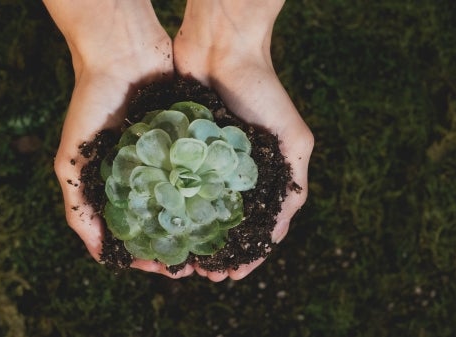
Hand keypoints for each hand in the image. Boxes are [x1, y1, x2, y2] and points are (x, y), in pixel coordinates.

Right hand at [44, 0, 193, 277]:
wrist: (122, 53)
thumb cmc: (90, 105)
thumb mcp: (72, 160)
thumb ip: (78, 205)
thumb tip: (98, 256)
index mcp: (119, 183)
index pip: (135, 229)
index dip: (146, 253)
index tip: (162, 269)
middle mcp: (147, 173)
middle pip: (167, 219)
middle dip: (179, 244)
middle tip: (196, 263)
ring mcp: (171, 156)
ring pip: (190, 199)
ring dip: (200, 224)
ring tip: (214, 244)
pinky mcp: (192, 138)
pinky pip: (207, 169)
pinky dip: (215, 189)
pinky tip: (226, 208)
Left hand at [173, 0, 313, 280]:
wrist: (221, 50)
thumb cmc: (263, 92)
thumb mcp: (293, 139)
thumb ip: (294, 182)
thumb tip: (279, 230)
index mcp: (263, 175)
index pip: (257, 226)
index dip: (247, 253)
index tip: (232, 275)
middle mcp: (234, 173)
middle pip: (224, 224)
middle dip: (214, 251)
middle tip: (200, 274)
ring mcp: (205, 163)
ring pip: (196, 210)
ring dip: (190, 236)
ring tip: (179, 259)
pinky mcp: (181, 149)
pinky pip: (174, 184)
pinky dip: (170, 207)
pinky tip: (161, 225)